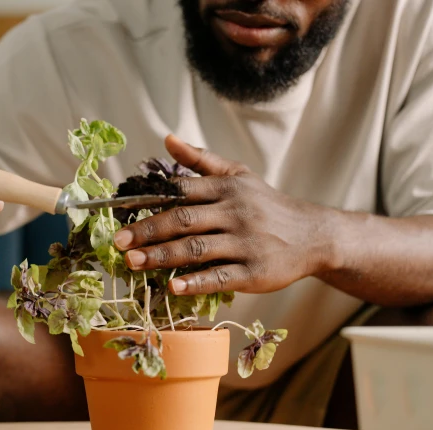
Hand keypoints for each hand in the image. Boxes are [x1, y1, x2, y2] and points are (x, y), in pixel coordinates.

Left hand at [113, 135, 331, 295]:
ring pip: (197, 249)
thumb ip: (202, 160)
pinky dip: (196, 282)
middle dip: (148, 231)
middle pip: (184, 221)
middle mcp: (235, 213)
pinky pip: (221, 277)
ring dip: (163, 257)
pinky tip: (173, 287)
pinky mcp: (255, 272)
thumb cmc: (267, 205)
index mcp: (227, 189)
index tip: (120, 211)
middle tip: (119, 243)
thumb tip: (167, 139)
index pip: (182, 191)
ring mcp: (245, 243)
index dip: (149, 200)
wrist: (313, 235)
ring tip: (133, 263)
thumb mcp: (239, 175)